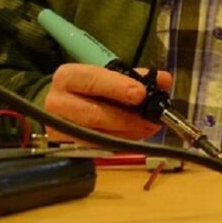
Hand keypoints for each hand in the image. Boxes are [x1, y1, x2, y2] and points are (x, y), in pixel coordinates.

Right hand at [43, 64, 173, 141]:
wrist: (59, 105)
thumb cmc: (86, 88)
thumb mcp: (106, 75)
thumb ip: (134, 76)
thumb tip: (164, 80)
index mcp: (67, 77)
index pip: (92, 80)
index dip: (116, 87)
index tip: (140, 93)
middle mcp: (58, 103)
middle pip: (95, 114)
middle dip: (128, 118)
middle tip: (152, 118)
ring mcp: (60, 129)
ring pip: (99, 135)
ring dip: (129, 133)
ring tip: (149, 127)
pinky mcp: (67, 147)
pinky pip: (99, 147)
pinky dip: (122, 141)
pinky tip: (136, 135)